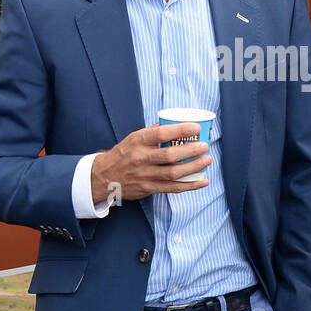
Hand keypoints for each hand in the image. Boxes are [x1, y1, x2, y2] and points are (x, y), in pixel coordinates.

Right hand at [90, 122, 211, 201]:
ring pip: (174, 172)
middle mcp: (141, 158)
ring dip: (194, 167)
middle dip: (191, 150)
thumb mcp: (134, 138)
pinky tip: (202, 181)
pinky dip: (190, 185)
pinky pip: (172, 188)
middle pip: (170, 155)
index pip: (162, 133)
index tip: (196, 128)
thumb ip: (153, 131)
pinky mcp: (148, 188)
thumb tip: (175, 122)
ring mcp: (145, 175)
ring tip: (207, 160)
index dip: (181, 130)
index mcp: (138, 141)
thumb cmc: (123, 154)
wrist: (103, 177)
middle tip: (205, 146)